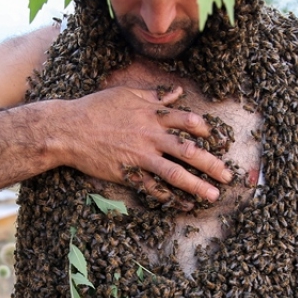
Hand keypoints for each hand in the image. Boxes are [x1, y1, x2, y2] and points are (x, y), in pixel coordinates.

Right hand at [62, 85, 232, 205]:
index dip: (206, 131)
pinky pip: (153, 188)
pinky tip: (183, 205)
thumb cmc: (96, 108)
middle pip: (189, 150)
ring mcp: (140, 157)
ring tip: (213, 195)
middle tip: (228, 175)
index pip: (188, 122)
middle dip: (212, 163)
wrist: (69, 129)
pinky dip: (169, 197)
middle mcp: (151, 136)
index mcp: (152, 114)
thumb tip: (177, 92)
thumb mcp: (127, 94)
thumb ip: (154, 96)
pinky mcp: (128, 174)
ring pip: (175, 173)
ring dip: (197, 185)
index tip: (217, 140)